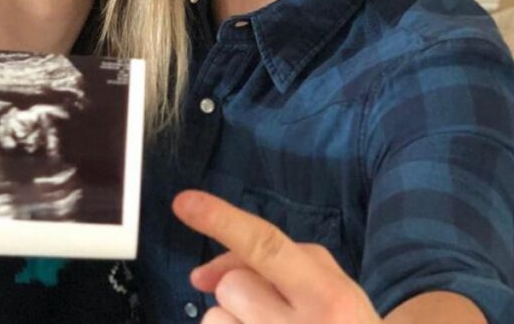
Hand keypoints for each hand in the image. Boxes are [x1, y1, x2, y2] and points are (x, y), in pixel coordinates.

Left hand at [173, 190, 382, 323]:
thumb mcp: (330, 284)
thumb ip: (272, 258)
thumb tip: (201, 275)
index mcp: (328, 297)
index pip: (266, 248)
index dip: (222, 221)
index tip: (183, 202)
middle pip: (231, 285)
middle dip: (246, 294)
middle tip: (280, 314)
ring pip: (215, 319)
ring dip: (235, 322)